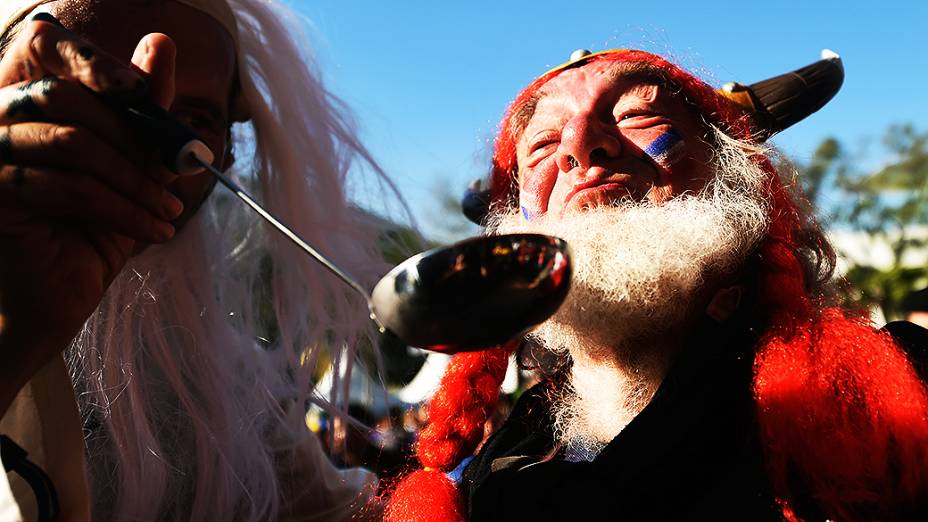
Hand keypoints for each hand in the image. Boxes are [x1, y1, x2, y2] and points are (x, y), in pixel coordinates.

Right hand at [0, 16, 179, 411]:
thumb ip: (141, 110)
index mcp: (22, 103)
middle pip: (67, 93)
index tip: (142, 90)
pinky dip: (126, 209)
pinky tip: (156, 231)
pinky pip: (72, 187)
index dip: (94, 59)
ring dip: (136, 177)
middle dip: (136, 136)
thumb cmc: (84, 236)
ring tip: (169, 209)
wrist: (46, 308)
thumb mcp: (127, 168)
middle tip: (176, 172)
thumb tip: (161, 44)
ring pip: (72, 140)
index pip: (45, 49)